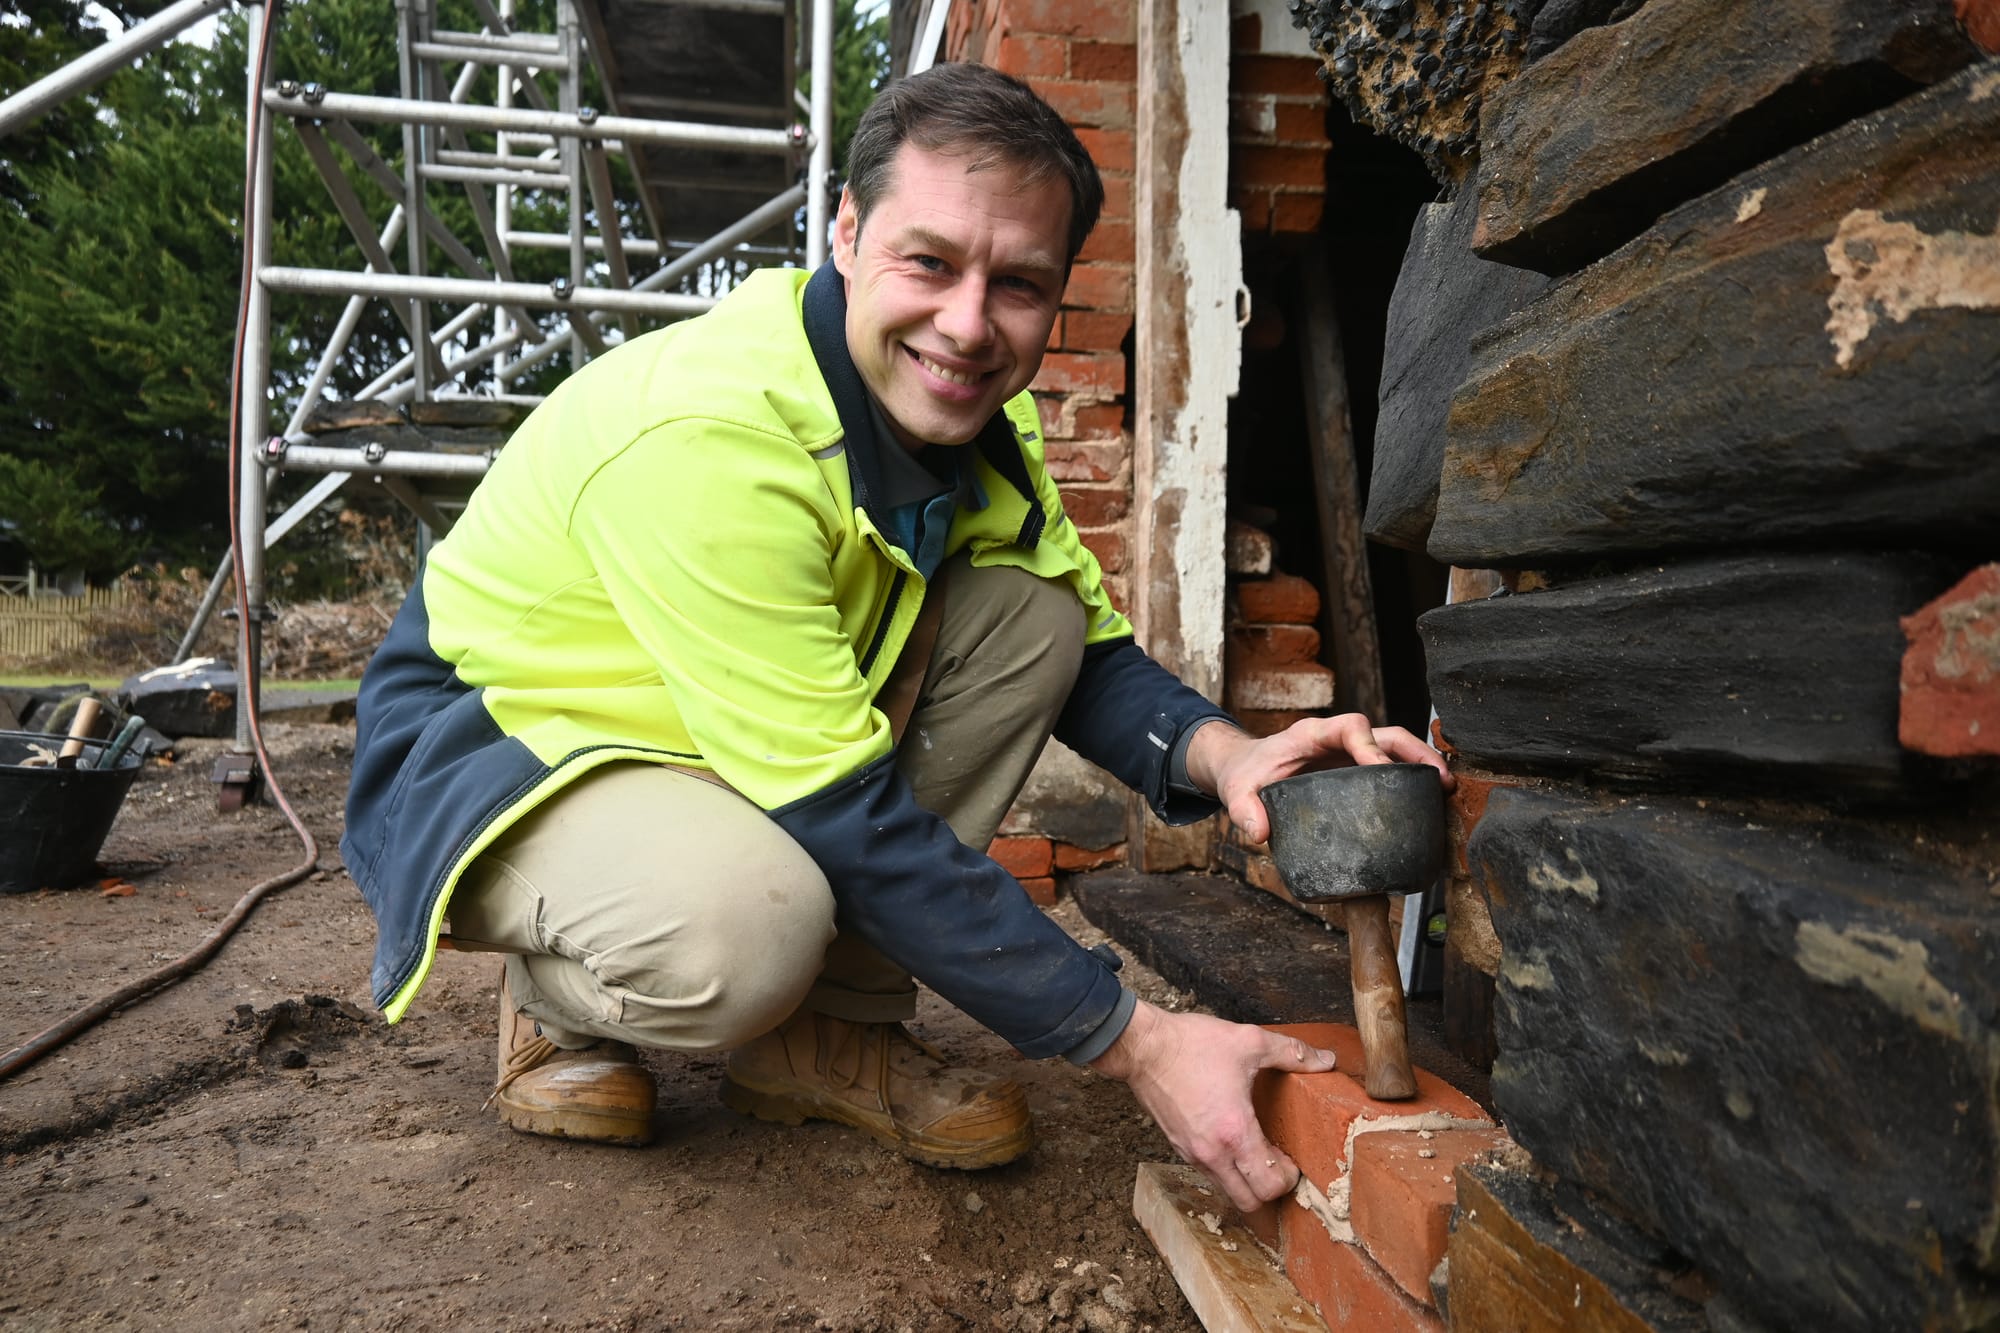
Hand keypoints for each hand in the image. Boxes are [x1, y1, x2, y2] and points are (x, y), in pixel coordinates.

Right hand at [1089, 1000, 1335, 1210]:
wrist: (1143, 1047)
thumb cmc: (1192, 1045)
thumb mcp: (1249, 1042)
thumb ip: (1292, 1053)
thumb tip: (1325, 1059)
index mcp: (1235, 1132)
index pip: (1268, 1186)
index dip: (1288, 1179)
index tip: (1292, 1157)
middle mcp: (1213, 1153)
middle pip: (1249, 1202)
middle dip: (1269, 1189)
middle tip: (1277, 1161)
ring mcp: (1192, 1153)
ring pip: (1227, 1191)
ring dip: (1246, 1180)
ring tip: (1256, 1150)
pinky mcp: (1178, 1146)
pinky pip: (1209, 1173)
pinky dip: (1225, 1168)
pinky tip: (1231, 1139)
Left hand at [1185, 713, 1454, 844]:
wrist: (1246, 767)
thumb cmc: (1246, 774)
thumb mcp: (1236, 791)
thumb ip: (1244, 811)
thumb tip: (1260, 834)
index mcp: (1311, 735)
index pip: (1350, 726)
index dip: (1370, 745)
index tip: (1382, 770)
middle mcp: (1337, 739)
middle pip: (1387, 734)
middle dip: (1416, 752)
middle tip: (1440, 779)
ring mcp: (1351, 753)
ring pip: (1396, 748)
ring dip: (1423, 764)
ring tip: (1448, 790)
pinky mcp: (1357, 770)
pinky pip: (1391, 767)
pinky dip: (1413, 779)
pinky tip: (1430, 800)